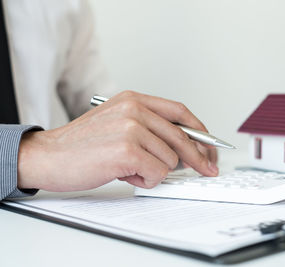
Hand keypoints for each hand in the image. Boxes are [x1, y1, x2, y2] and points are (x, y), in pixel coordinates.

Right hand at [17, 91, 217, 191]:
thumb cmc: (82, 145)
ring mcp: (131, 128)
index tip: (209, 146)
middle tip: (207, 170)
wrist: (47, 156)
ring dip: (156, 171)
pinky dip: (147, 180)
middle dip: (199, 158)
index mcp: (133, 99)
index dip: (199, 131)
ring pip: (170, 159)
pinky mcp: (127, 150)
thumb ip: (149, 129)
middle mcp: (134, 109)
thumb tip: (184, 149)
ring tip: (131, 169)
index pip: (179, 112)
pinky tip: (126, 175)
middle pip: (182, 136)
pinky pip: (158, 173)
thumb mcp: (117, 124)